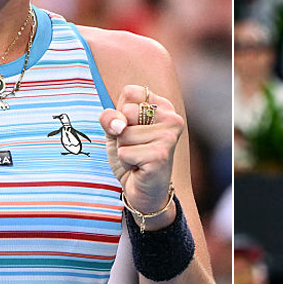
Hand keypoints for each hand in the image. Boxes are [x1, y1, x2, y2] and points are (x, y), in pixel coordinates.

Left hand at [99, 85, 184, 228]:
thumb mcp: (115, 131)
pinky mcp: (161, 155)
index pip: (129, 92)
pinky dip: (126, 162)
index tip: (132, 127)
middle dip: (121, 133)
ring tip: (138, 157)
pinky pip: (124, 152)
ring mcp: (168, 136)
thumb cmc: (132, 156)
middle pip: (125, 112)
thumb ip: (110, 117)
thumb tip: (119, 124)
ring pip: (124, 134)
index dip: (120, 111)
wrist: (143, 191)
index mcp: (163, 106)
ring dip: (123, 149)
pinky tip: (140, 167)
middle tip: (136, 146)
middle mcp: (172, 118)